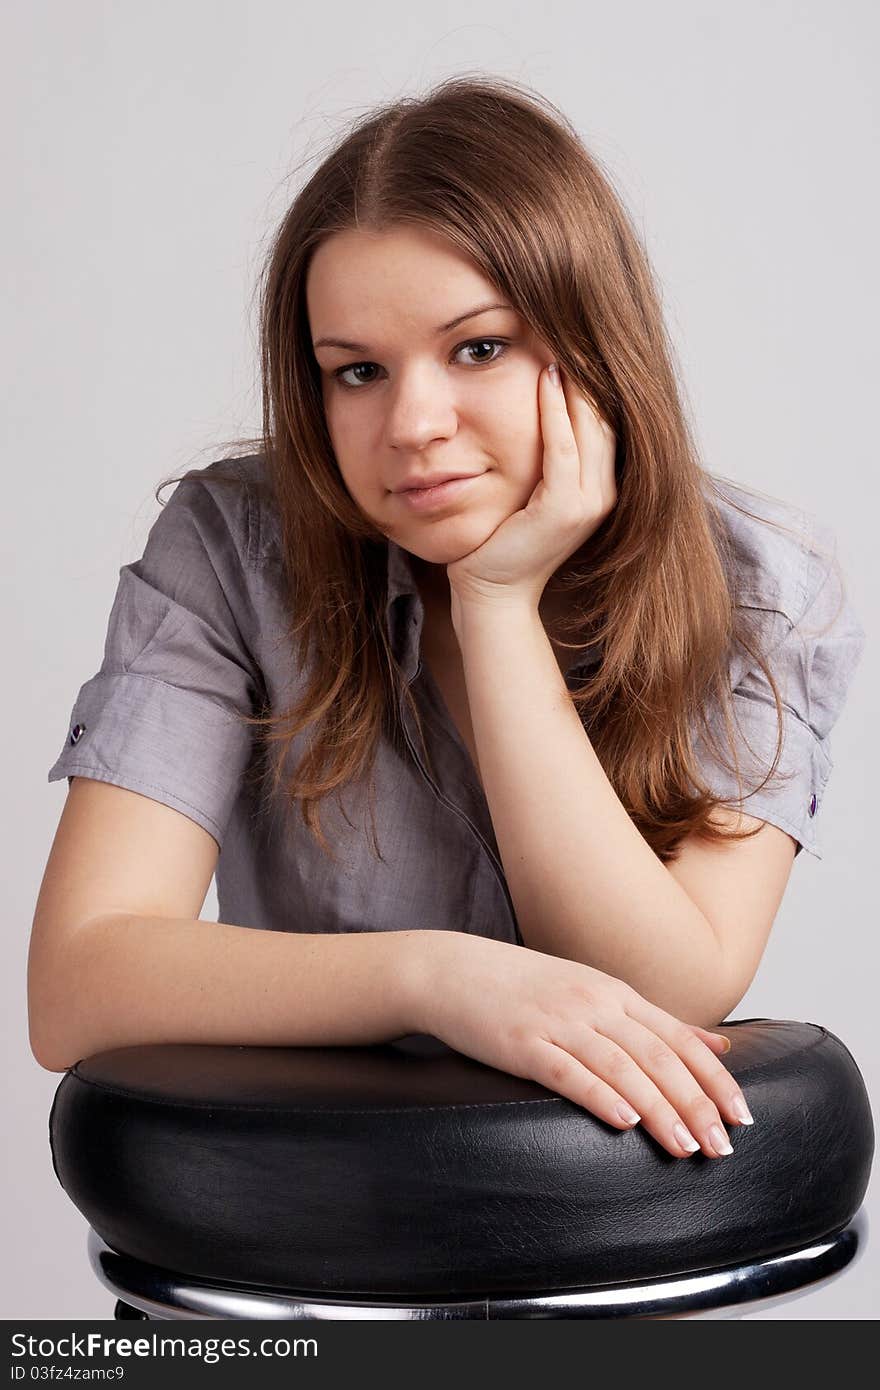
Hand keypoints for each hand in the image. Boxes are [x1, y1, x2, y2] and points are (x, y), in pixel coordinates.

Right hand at [419, 933, 749, 1159]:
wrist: (452, 971)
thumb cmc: (524, 989)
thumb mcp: (594, 994)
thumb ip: (654, 1022)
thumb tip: (717, 1045)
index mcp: (615, 994)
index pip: (679, 1039)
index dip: (715, 1078)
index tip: (744, 1115)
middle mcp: (594, 1004)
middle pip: (658, 1056)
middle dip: (696, 1103)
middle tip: (724, 1146)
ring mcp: (558, 1021)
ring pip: (622, 1067)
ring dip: (659, 1109)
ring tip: (686, 1148)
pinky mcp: (522, 1043)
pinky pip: (566, 1071)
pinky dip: (599, 1094)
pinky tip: (623, 1121)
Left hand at [445, 364, 617, 610]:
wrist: (493, 593)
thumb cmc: (502, 542)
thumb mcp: (531, 492)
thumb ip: (545, 458)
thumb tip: (541, 411)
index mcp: (600, 489)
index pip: (606, 422)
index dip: (594, 383)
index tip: (576, 342)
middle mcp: (603, 495)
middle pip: (606, 418)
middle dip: (590, 374)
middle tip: (572, 329)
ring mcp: (588, 504)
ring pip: (590, 427)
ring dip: (576, 383)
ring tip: (560, 344)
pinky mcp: (563, 509)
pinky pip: (563, 449)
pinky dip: (556, 412)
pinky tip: (546, 379)